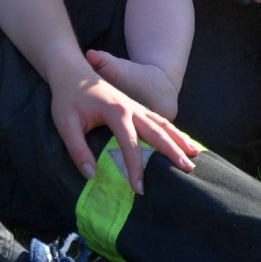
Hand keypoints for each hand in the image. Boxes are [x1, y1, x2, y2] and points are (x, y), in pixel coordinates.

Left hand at [50, 70, 199, 192]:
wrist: (72, 72)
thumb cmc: (67, 98)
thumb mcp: (66, 124)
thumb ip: (78, 150)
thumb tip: (91, 175)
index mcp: (116, 112)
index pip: (130, 144)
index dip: (135, 168)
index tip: (139, 190)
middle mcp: (131, 107)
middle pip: (157, 131)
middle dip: (173, 151)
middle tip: (188, 169)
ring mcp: (135, 106)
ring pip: (162, 123)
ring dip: (178, 138)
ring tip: (195, 154)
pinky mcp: (135, 107)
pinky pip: (158, 119)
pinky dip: (172, 130)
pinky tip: (181, 140)